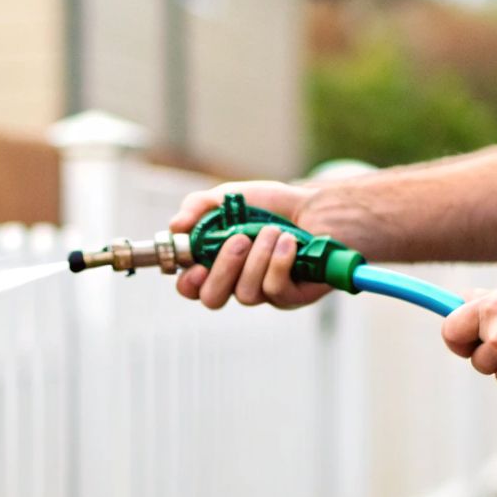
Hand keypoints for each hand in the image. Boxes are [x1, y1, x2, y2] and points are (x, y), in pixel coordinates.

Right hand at [169, 180, 329, 309]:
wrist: (321, 207)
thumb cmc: (274, 206)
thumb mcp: (230, 197)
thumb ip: (198, 206)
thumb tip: (175, 226)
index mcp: (217, 263)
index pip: (192, 287)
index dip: (188, 283)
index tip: (196, 265)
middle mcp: (237, 282)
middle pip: (212, 299)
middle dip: (223, 268)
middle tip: (239, 240)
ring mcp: (264, 292)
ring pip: (245, 294)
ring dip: (258, 257)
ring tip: (273, 231)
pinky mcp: (291, 296)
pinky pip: (274, 290)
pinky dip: (279, 262)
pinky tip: (289, 242)